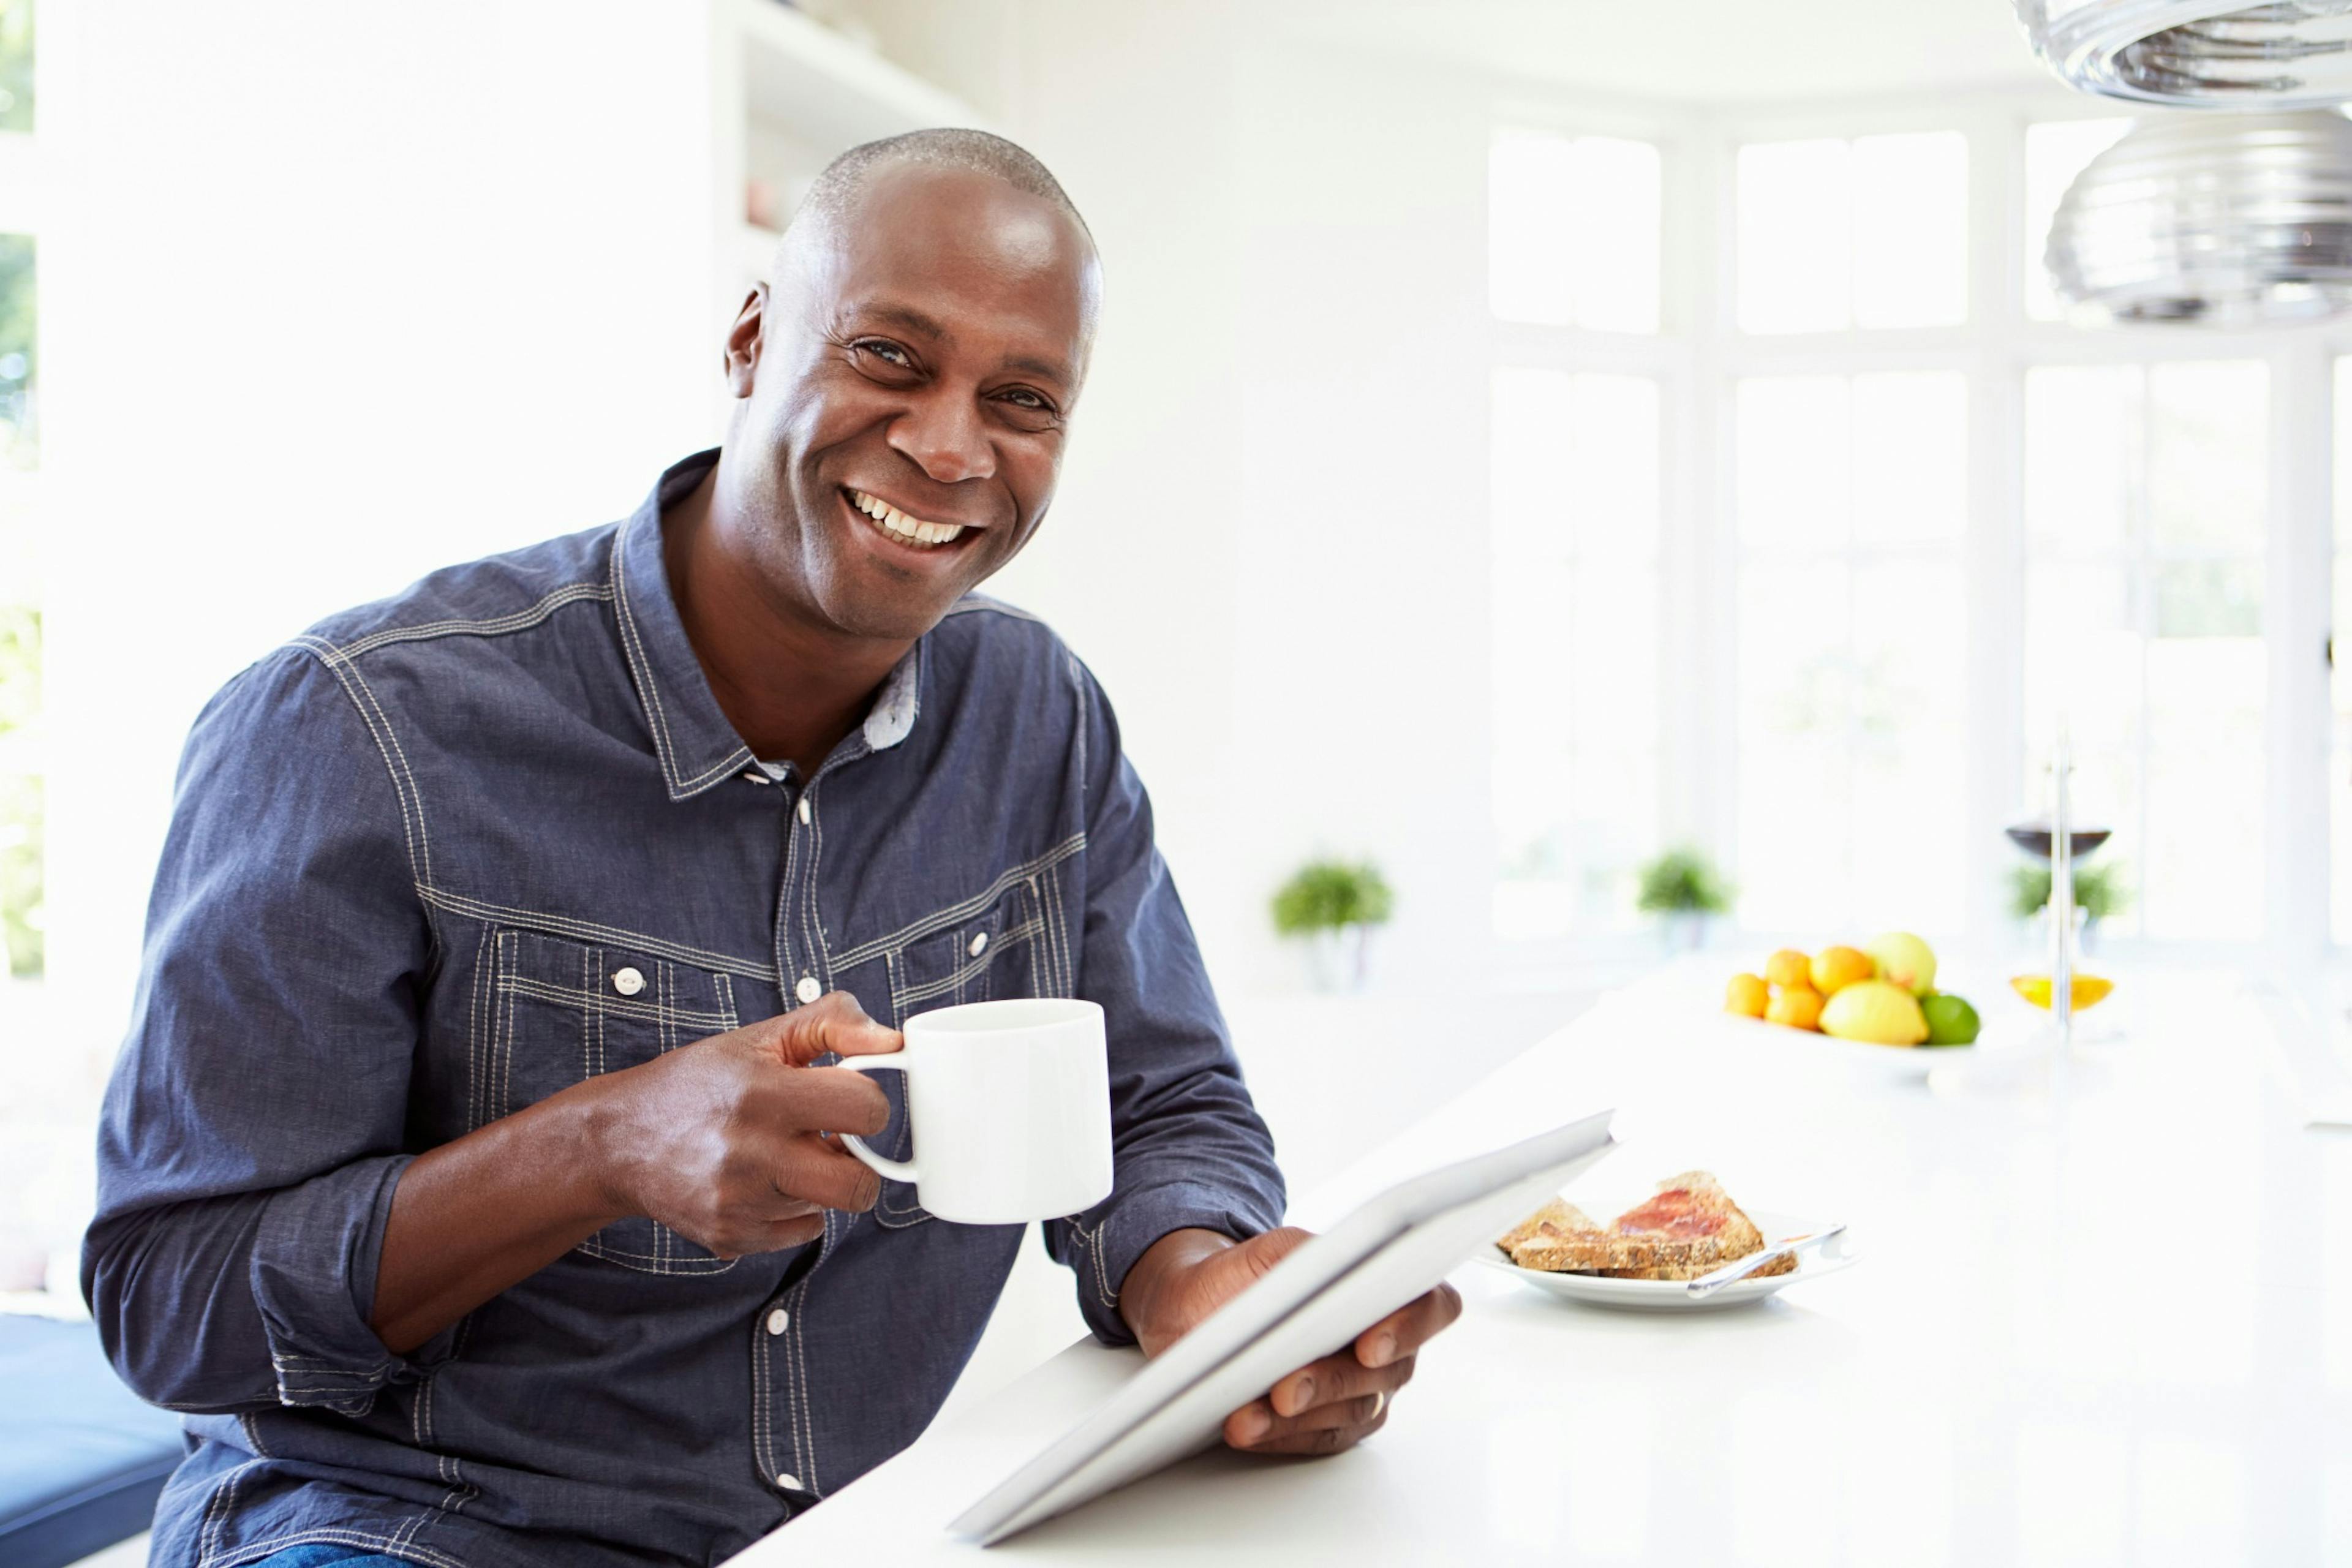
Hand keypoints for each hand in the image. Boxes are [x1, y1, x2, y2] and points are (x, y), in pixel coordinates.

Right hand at [582, 989, 897, 1256]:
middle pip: (859, 1183)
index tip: (846, 1097)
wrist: (619, 1139)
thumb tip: (895, 1041)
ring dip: (821, 1181)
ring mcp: (739, 1203)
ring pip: (830, 1207)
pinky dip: (793, 1210)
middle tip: (830, 1139)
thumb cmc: (700, 1082)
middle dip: (857, 1159)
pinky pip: (801, 1233)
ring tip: (785, 1154)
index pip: (867, 1109)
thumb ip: (833, 1024)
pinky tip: (762, 1182)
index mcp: (764, 1094)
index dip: (867, 1102)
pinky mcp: (730, 1237)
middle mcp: (750, 1155)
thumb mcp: (761, 1037)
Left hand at [1119, 1227, 1462, 1457]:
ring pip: (1348, 1413)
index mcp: (1387, 1289)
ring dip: (1293, 1418)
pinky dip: (1277, 1436)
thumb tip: (1325, 1267)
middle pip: (1384, 1372)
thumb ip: (1303, 1254)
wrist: (1202, 1312)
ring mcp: (1365, 1391)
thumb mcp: (1268, 1252)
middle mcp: (1388, 1345)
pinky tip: (1246, 1429)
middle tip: (1285, 1390)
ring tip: (1245, 1417)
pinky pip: (1316, 1440)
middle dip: (1329, 1382)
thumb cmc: (1243, 1278)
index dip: (1410, 1326)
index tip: (1369, 1346)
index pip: (1431, 1306)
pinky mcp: (1334, 1428)